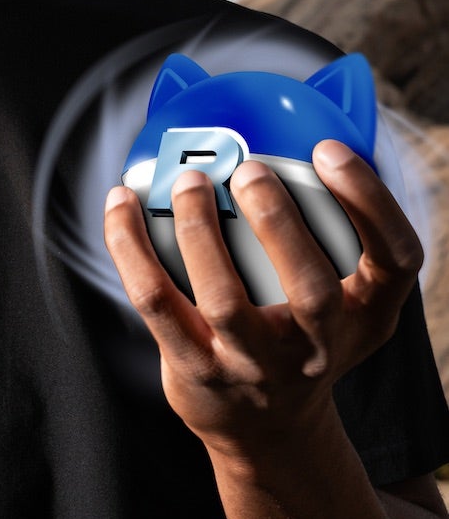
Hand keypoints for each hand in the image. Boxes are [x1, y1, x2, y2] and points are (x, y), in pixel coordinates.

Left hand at [102, 139, 423, 454]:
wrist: (267, 426)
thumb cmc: (301, 329)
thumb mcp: (345, 289)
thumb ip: (338, 211)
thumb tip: (334, 92)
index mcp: (368, 313)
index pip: (395, 259)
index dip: (370, 201)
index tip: (331, 150)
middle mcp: (318, 346)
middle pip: (312, 291)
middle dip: (279, 223)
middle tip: (250, 169)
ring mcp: (254, 365)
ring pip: (224, 300)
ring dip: (201, 232)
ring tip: (188, 181)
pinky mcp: (196, 369)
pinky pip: (157, 302)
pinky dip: (133, 247)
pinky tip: (122, 203)